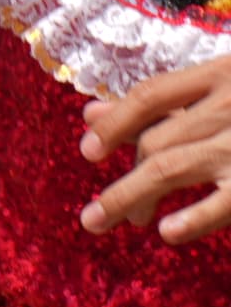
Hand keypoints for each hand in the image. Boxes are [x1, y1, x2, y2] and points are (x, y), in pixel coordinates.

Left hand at [80, 52, 230, 242]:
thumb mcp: (226, 85)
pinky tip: (166, 231)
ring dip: (132, 198)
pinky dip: (195, 218)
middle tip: (96, 214)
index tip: (88, 152)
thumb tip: (88, 114)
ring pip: (171, 168)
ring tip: (114, 221)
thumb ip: (164, 101)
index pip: (151, 96)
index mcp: (221, 74)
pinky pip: (225, 202)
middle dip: (121, 180)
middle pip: (155, 141)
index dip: (114, 123)